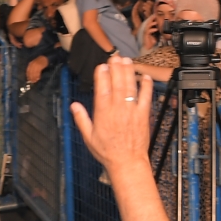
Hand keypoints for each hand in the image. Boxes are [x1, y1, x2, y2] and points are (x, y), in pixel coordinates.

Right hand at [69, 57, 152, 173]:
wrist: (127, 162)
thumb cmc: (107, 151)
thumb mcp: (88, 137)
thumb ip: (81, 119)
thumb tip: (73, 105)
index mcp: (103, 113)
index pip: (102, 89)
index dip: (102, 75)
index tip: (102, 66)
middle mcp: (118, 109)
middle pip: (117, 84)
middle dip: (116, 68)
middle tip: (115, 58)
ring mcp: (132, 111)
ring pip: (130, 87)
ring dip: (129, 72)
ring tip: (127, 61)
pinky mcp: (144, 115)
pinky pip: (146, 97)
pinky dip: (146, 86)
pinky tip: (144, 77)